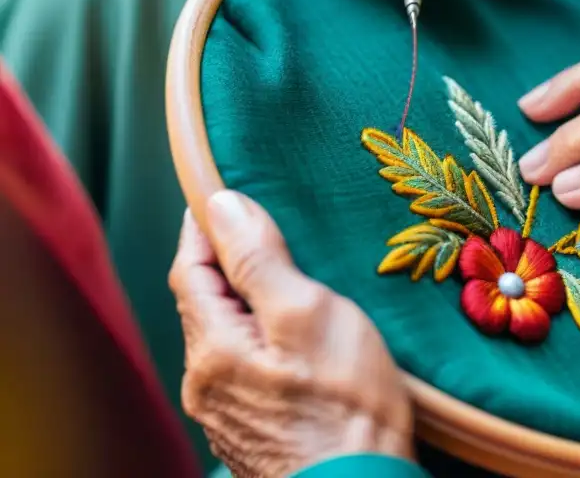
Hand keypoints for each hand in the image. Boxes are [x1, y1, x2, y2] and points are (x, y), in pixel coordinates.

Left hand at [169, 191, 413, 477]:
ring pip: (224, 337)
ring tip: (282, 279)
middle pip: (204, 304)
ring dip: (243, 303)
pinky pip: (242, 368)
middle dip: (225, 262)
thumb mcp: (307, 311)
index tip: (217, 192)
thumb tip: (220, 203)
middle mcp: (204, 383)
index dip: (203, 227)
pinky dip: (258, 339)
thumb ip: (259, 258)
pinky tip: (291, 340)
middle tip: (257, 227)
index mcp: (211, 348)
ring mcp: (226, 413)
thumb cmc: (344, 404)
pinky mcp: (252, 432)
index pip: (190, 268)